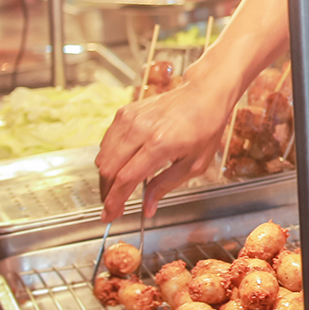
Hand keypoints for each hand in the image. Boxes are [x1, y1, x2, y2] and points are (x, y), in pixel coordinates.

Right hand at [96, 78, 233, 218]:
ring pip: (103, 156)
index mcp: (160, 143)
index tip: (109, 215)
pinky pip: (107, 141)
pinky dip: (109, 157)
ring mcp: (130, 118)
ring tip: (118, 187)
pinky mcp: (125, 112)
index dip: (114, 201)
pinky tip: (121, 164)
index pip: (126, 179)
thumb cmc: (205, 127)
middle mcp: (141, 129)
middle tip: (113, 206)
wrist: (204, 94)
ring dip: (106, 176)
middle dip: (107, 192)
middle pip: (108, 169)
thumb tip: (146, 208)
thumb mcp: (195, 164)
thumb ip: (166, 186)